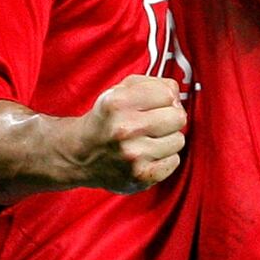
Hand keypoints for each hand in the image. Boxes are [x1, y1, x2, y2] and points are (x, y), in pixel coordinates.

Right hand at [72, 75, 187, 192]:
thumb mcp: (119, 90)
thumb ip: (151, 83)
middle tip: (153, 123)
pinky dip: (164, 158)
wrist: (81, 154)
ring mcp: (133, 155)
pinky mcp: (141, 176)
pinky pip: (174, 161)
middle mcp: (124, 129)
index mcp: (118, 102)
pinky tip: (148, 155)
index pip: (169, 93)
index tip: (156, 104)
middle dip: (169, 118)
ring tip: (148, 140)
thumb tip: (177, 94)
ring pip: (178, 140)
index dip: (165, 98)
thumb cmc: (107, 119)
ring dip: (167, 139)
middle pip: (178, 117)